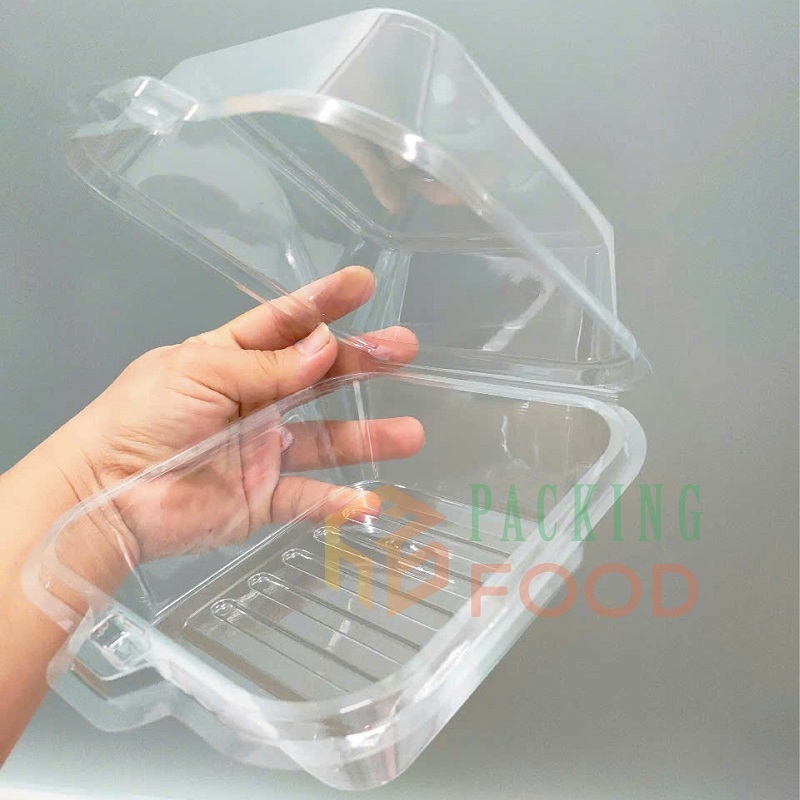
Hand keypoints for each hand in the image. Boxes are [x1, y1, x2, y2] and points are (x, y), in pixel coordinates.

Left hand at [47, 266, 423, 571]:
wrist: (104, 496)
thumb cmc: (141, 419)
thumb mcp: (199, 374)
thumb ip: (265, 366)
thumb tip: (325, 345)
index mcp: (231, 360)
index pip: (285, 323)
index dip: (324, 302)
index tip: (364, 284)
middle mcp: (254, 401)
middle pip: (318, 377)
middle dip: (361, 362)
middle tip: (403, 350)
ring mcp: (261, 451)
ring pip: (326, 441)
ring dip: (368, 438)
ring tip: (411, 434)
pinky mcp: (260, 499)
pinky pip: (307, 500)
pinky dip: (337, 503)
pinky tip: (367, 500)